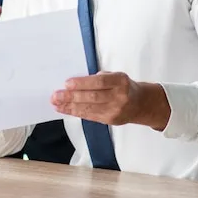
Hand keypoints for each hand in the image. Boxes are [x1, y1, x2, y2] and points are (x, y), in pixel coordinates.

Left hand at [51, 72, 170, 130]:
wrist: (141, 104)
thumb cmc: (123, 86)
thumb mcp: (115, 76)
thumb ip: (98, 79)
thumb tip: (75, 84)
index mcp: (121, 81)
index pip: (99, 82)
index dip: (83, 83)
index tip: (67, 83)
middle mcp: (119, 97)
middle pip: (93, 97)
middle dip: (72, 97)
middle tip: (56, 95)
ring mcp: (115, 111)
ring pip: (90, 109)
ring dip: (70, 106)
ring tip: (56, 103)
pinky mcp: (110, 121)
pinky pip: (90, 116)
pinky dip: (76, 112)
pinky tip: (65, 109)